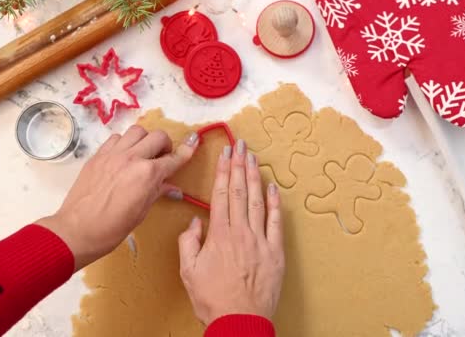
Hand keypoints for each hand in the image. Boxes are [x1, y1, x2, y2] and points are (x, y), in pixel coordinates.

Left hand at [38, 125, 199, 270]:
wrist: (77, 230)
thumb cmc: (113, 228)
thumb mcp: (142, 211)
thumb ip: (158, 192)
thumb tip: (171, 187)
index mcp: (147, 175)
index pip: (174, 158)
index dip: (186, 151)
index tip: (193, 142)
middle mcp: (132, 158)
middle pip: (158, 136)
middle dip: (165, 145)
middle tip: (162, 158)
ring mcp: (113, 155)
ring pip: (137, 131)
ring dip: (144, 140)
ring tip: (142, 154)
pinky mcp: (97, 156)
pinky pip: (116, 138)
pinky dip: (124, 143)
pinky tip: (123, 157)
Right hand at [178, 140, 284, 324]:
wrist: (239, 321)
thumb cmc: (212, 298)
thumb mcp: (188, 272)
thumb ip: (189, 243)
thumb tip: (195, 223)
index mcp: (219, 234)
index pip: (222, 194)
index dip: (224, 171)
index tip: (225, 153)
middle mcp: (240, 232)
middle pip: (240, 191)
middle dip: (239, 165)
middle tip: (240, 145)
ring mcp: (260, 240)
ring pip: (258, 201)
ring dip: (256, 177)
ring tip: (254, 157)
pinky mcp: (275, 252)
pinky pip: (276, 222)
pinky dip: (276, 203)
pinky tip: (274, 187)